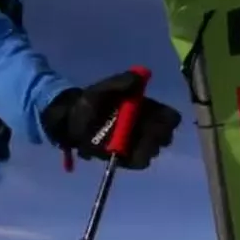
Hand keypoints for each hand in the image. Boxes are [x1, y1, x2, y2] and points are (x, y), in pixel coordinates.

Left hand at [40, 71, 180, 168]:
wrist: (70, 120)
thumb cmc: (90, 101)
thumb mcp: (103, 87)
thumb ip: (121, 81)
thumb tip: (140, 76)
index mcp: (146, 108)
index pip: (170, 117)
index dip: (167, 120)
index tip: (155, 119)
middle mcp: (146, 127)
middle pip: (165, 137)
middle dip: (155, 136)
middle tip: (140, 133)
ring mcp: (136, 143)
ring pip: (152, 151)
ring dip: (141, 147)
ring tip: (121, 140)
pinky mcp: (126, 157)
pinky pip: (138, 162)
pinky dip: (131, 157)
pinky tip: (117, 151)